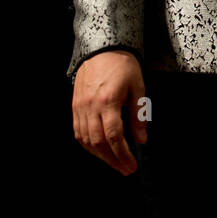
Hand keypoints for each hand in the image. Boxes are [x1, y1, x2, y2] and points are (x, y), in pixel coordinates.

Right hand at [72, 50, 146, 175]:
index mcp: (108, 101)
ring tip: (114, 163)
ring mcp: (80, 107)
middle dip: (113, 160)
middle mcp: (91, 106)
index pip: (114, 137)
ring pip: (86, 140)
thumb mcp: (137, 87)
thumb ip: (138, 115)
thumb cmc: (122, 65)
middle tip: (125, 169)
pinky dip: (88, 145)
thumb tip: (141, 140)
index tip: (132, 165)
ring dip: (100, 156)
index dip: (123, 155)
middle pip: (99, 143)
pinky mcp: (75, 106)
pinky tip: (98, 150)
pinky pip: (78, 132)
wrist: (102, 48)